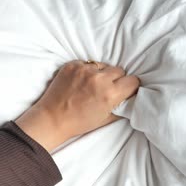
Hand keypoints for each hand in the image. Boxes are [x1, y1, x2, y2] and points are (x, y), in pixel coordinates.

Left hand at [15, 60, 139, 151]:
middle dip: (116, 79)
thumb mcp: (106, 119)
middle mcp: (99, 79)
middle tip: (107, 89)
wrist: (52, 119)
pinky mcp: (73, 65)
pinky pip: (87, 63)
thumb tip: (130, 97)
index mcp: (110, 94)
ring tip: (92, 85)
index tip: (125, 90)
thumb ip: (120, 106)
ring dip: (102, 73)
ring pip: (104, 65)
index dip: (130, 86)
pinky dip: (86, 71)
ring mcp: (84, 70)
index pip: (133, 80)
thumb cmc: (79, 122)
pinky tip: (80, 82)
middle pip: (119, 70)